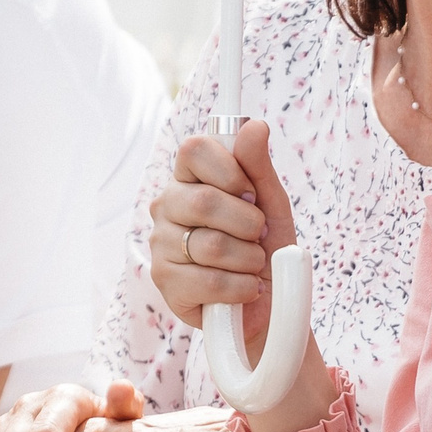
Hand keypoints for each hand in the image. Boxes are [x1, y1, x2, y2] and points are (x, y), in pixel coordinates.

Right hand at [148, 121, 297, 348]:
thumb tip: (254, 126)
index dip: (230, 170)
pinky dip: (240, 287)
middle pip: (204, 200)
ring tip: (252, 265)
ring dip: (248, 259)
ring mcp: (160, 245)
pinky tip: (244, 289)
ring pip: (210, 244)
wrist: (269, 305)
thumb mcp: (271, 204)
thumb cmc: (265, 248)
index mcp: (189, 179)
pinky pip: (208, 280)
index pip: (194, 149)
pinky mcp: (165, 283)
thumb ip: (258, 166)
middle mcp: (167, 206)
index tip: (249, 193)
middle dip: (248, 223)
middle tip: (257, 235)